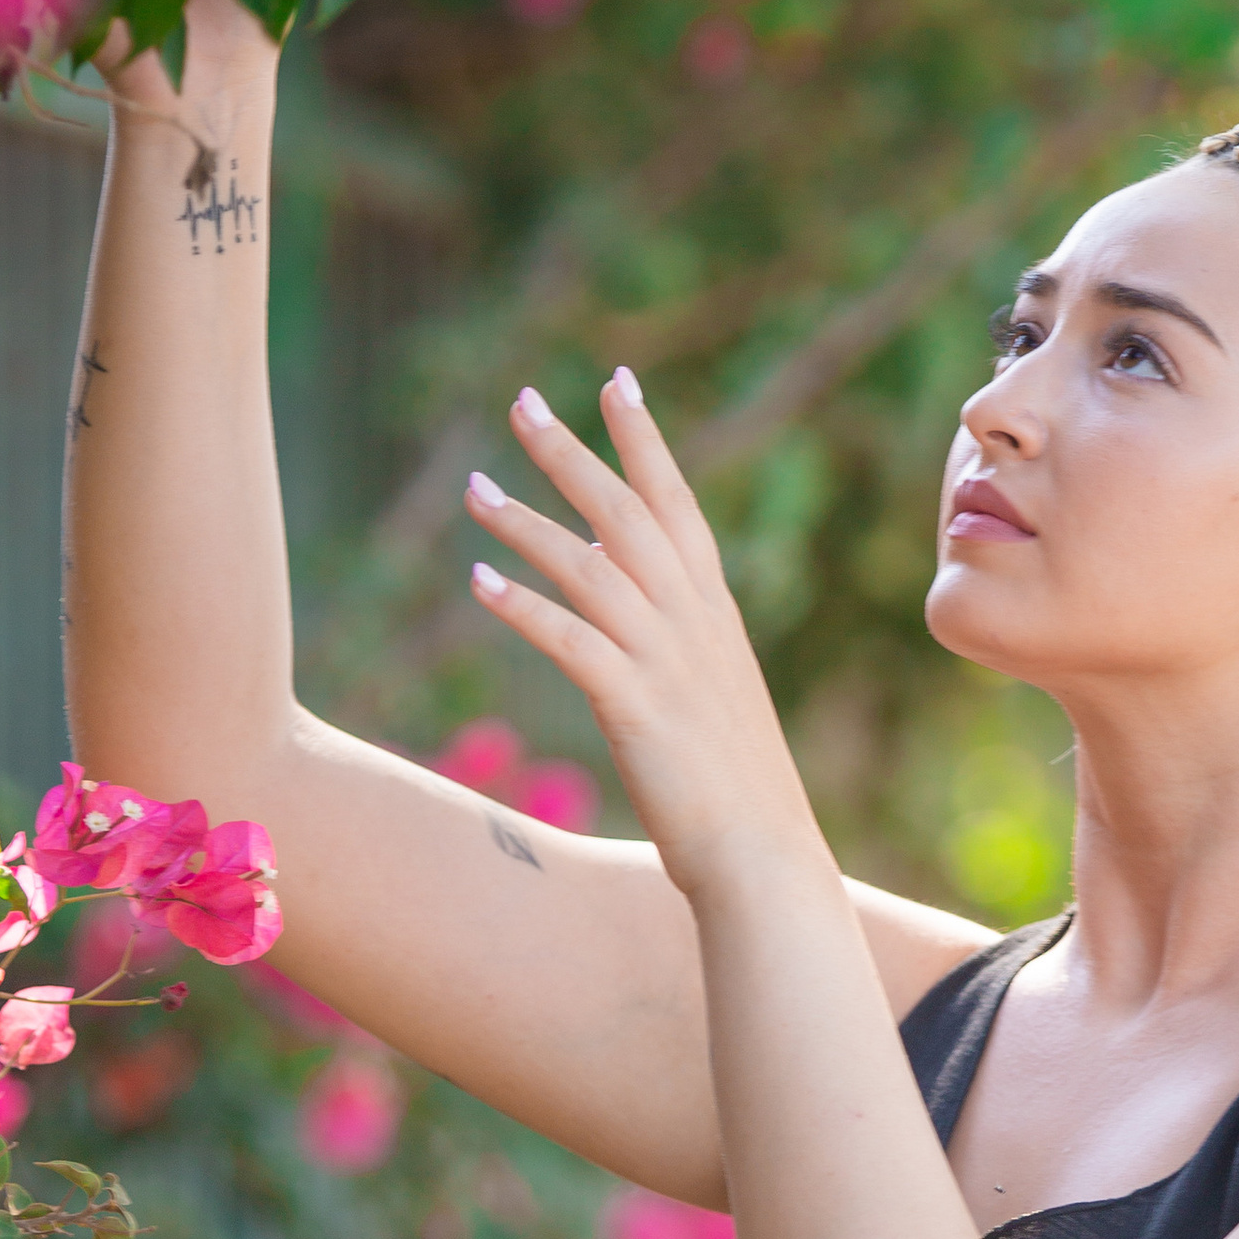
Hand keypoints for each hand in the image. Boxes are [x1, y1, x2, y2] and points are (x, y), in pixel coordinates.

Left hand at [463, 374, 821, 902]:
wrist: (763, 855)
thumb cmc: (735, 786)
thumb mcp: (713, 692)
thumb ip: (675, 638)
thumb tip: (622, 596)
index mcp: (713, 612)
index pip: (676, 503)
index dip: (645, 440)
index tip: (616, 382)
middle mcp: (692, 623)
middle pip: (627, 514)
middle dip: (572, 453)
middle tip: (521, 402)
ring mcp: (666, 662)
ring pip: (592, 567)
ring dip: (528, 523)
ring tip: (474, 489)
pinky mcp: (636, 708)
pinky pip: (572, 641)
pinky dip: (524, 607)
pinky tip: (478, 583)